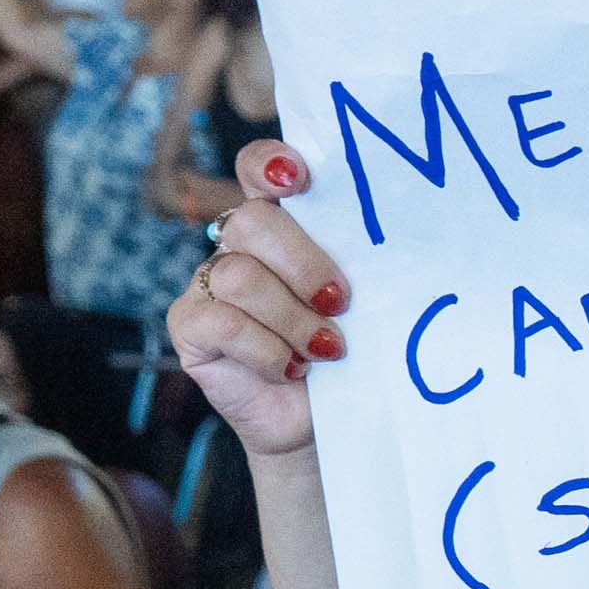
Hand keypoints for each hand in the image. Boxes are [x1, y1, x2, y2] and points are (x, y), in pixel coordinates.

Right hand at [168, 138, 339, 461]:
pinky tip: (292, 368)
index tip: (298, 180)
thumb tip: (399, 243)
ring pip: (240, 276)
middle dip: (304, 263)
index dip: (270, 164)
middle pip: (253, 222)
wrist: (318, 424)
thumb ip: (362, 264)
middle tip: (341, 301)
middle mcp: (239, 244)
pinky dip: (266, 349)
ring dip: (292, 318)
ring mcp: (208, 282)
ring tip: (327, 349)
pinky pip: (223, 322)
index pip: (259, 167)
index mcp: (283, 222)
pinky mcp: (189, 325)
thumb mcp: (365, 302)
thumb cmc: (350, 355)